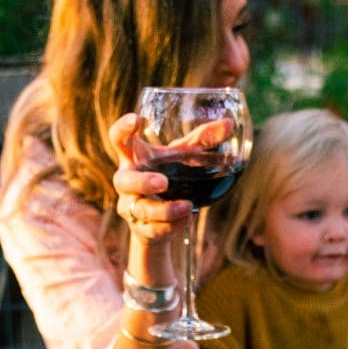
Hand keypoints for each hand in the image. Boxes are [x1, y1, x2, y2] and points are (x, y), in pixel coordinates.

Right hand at [110, 114, 191, 241]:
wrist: (158, 219)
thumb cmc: (168, 175)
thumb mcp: (183, 156)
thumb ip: (203, 140)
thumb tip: (229, 124)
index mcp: (134, 157)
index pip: (118, 139)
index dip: (122, 129)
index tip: (137, 119)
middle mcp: (126, 181)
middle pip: (124, 180)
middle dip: (142, 182)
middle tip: (163, 182)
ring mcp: (130, 206)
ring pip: (141, 210)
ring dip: (164, 210)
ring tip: (188, 206)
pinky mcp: (140, 228)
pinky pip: (153, 229)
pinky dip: (171, 226)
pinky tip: (186, 219)